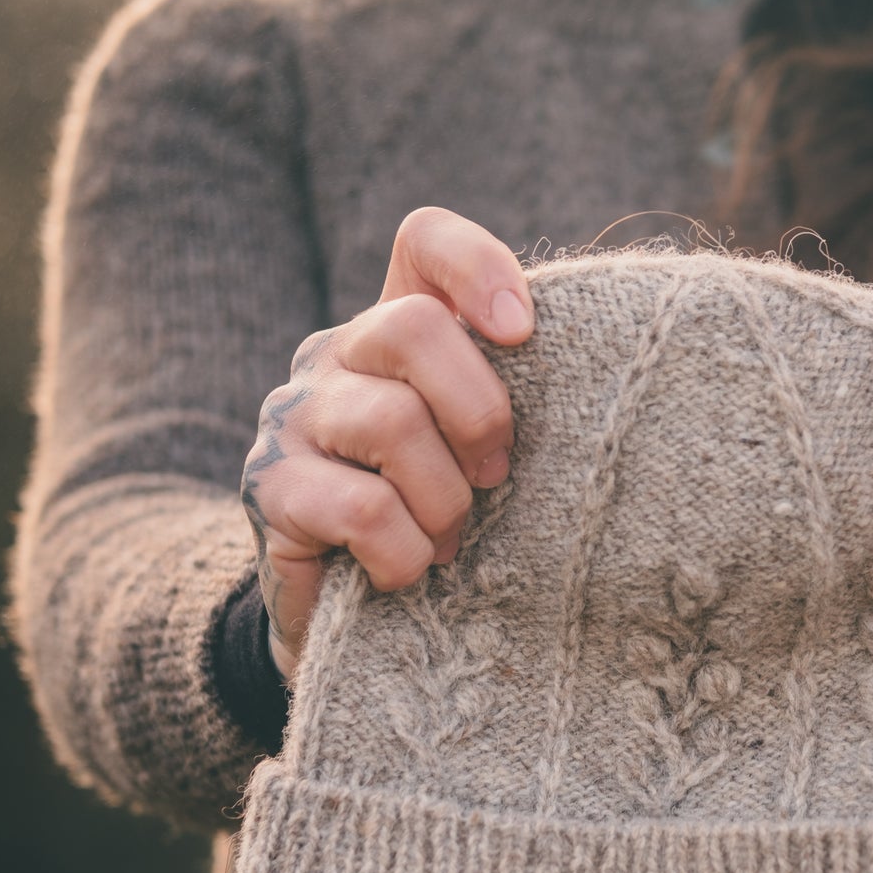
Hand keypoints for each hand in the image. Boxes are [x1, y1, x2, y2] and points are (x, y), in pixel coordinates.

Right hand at [240, 208, 533, 679]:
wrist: (356, 629)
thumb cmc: (442, 529)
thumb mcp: (483, 458)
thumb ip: (516, 404)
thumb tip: (602, 374)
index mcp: (395, 333)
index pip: (424, 243)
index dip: (477, 267)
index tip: (523, 331)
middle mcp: (335, 358)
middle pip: (412, 327)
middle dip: (477, 413)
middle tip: (494, 479)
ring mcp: (292, 418)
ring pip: (393, 423)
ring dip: (444, 502)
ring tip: (449, 544)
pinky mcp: (270, 489)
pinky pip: (362, 508)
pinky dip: (404, 553)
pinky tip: (406, 574)